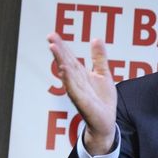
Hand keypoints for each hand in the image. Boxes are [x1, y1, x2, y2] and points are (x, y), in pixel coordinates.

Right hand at [47, 33, 116, 154]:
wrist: (106, 122)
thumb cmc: (102, 99)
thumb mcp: (103, 74)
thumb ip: (98, 58)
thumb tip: (96, 39)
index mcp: (81, 75)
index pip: (70, 58)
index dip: (62, 47)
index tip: (52, 35)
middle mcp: (77, 82)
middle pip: (66, 64)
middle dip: (59, 51)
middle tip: (50, 38)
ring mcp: (78, 92)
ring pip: (68, 75)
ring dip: (61, 62)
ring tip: (54, 48)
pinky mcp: (83, 103)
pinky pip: (75, 90)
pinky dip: (69, 80)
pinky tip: (64, 71)